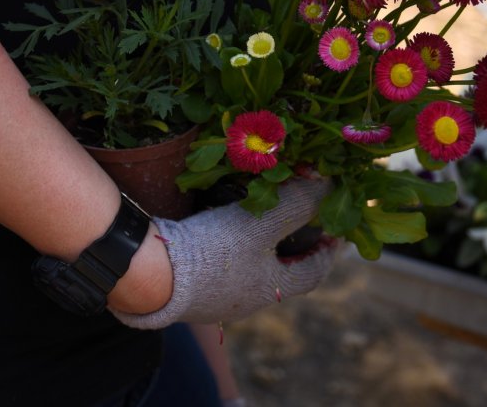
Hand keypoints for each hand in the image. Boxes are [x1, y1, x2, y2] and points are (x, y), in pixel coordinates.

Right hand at [110, 177, 337, 328]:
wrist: (151, 272)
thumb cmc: (214, 251)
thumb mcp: (262, 222)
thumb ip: (297, 204)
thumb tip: (330, 185)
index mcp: (270, 290)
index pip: (312, 273)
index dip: (327, 252)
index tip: (335, 235)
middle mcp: (245, 300)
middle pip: (281, 275)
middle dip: (294, 250)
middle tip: (300, 224)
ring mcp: (216, 299)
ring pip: (250, 272)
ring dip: (261, 250)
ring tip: (262, 222)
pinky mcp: (190, 290)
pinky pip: (220, 270)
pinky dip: (232, 250)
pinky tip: (222, 231)